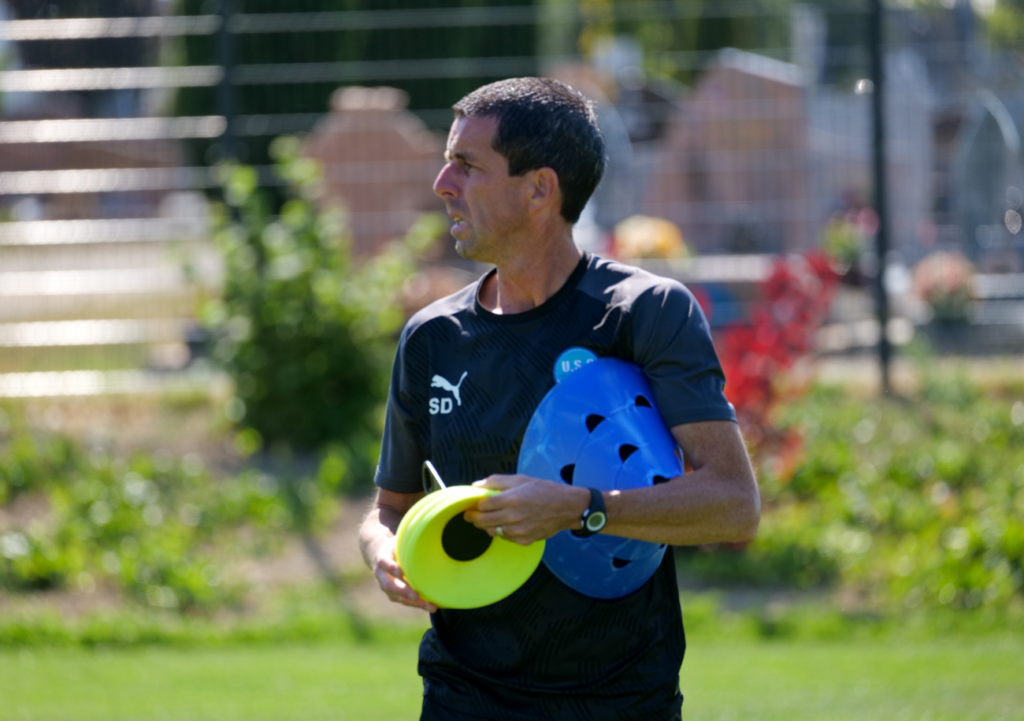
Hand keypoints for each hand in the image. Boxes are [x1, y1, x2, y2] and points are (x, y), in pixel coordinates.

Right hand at [371, 538, 437, 612]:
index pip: (384, 563)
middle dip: (403, 591)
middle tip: (416, 595)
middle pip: (389, 585)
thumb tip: (428, 532)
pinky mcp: (392, 594)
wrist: (378, 553)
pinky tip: (431, 606)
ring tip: (430, 606)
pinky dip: (417, 604)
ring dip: (413, 603)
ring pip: (397, 597)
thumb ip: (408, 540)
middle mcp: (381, 574)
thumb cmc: (394, 545)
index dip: (391, 568)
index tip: (401, 573)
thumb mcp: (398, 539)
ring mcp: (386, 585)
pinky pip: (404, 601)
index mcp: (382, 557)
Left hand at [465, 474, 588, 545]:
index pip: (482, 505)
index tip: (470, 505)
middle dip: (473, 518)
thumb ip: (497, 481)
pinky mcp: (524, 540)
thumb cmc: (544, 490)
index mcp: (511, 499)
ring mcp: (518, 531)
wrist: (567, 507)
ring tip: (489, 518)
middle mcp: (513, 517)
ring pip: (491, 531)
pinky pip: (505, 538)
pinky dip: (502, 531)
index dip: (473, 506)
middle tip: (470, 515)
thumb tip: (476, 485)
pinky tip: (506, 524)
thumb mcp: (521, 479)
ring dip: (487, 525)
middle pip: (482, 521)